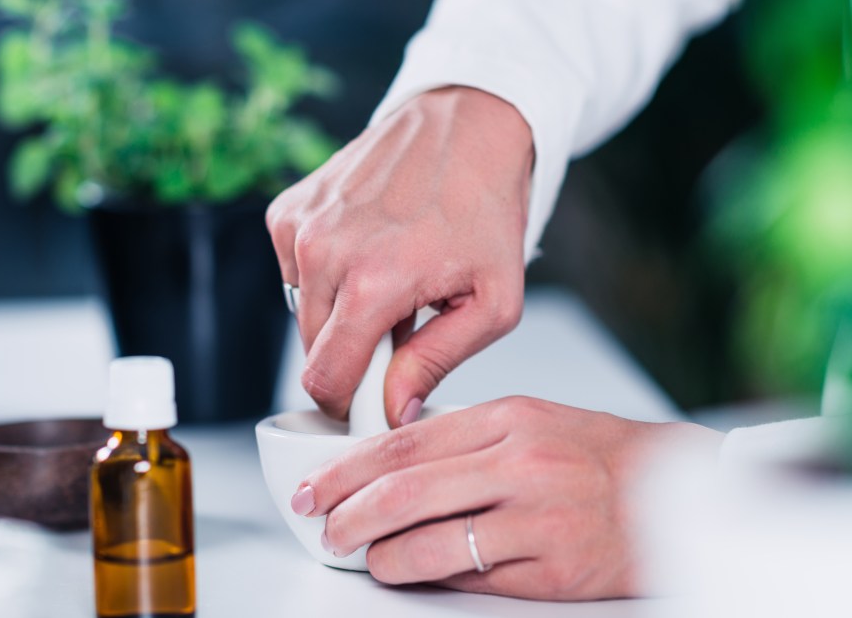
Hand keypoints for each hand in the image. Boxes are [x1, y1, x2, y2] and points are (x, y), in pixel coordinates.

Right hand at [266, 86, 534, 426]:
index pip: (326, 380)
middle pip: (312, 351)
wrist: (462, 125)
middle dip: (353, 354)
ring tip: (387, 280)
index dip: (350, 403)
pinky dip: (326, 275)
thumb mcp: (493, 301)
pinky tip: (364, 249)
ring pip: (304, 313)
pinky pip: (295, 274)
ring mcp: (299, 227)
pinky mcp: (286, 211)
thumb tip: (394, 411)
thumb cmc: (484, 209)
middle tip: (401, 325)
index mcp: (372, 281)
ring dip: (340, 313)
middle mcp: (322, 252)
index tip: (376, 398)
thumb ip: (437, 362)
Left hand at [290, 396, 723, 599]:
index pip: (405, 441)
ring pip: (434, 539)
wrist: (677, 490)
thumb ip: (465, 438)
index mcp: (508, 419)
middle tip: (325, 528)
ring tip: (365, 557)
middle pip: (407, 489)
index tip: (316, 486)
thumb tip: (391, 463)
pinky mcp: (556, 568)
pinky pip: (476, 576)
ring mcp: (540, 517)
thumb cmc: (597, 455)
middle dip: (350, 512)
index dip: (348, 467)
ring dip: (384, 554)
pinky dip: (433, 576)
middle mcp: (521, 463)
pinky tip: (414, 573)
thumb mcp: (530, 422)